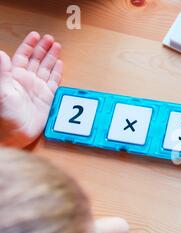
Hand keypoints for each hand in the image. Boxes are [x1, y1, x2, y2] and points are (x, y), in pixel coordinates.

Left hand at [0, 31, 62, 147]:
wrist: (17, 134)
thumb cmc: (5, 115)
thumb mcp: (2, 92)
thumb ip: (2, 72)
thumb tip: (1, 53)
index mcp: (15, 77)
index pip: (23, 56)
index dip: (29, 45)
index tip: (35, 35)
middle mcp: (27, 81)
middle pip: (36, 60)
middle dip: (43, 48)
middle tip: (50, 39)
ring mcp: (37, 89)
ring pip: (46, 68)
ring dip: (51, 57)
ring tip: (57, 46)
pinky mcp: (47, 98)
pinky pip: (54, 82)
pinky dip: (57, 72)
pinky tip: (60, 64)